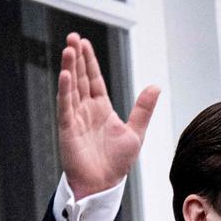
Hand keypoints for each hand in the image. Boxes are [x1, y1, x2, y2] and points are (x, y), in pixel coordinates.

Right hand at [58, 32, 159, 197]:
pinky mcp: (67, 128)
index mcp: (102, 109)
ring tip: (68, 49)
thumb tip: (155, 86)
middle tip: (72, 37)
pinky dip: (65, 91)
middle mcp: (86, 110)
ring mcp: (75, 118)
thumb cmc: (118, 162)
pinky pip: (65, 106)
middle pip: (80, 78)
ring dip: (69, 68)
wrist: (104, 183)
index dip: (90, 62)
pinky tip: (65, 75)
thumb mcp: (136, 132)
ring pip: (71, 88)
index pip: (94, 80)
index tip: (84, 43)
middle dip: (77, 58)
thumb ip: (143, 109)